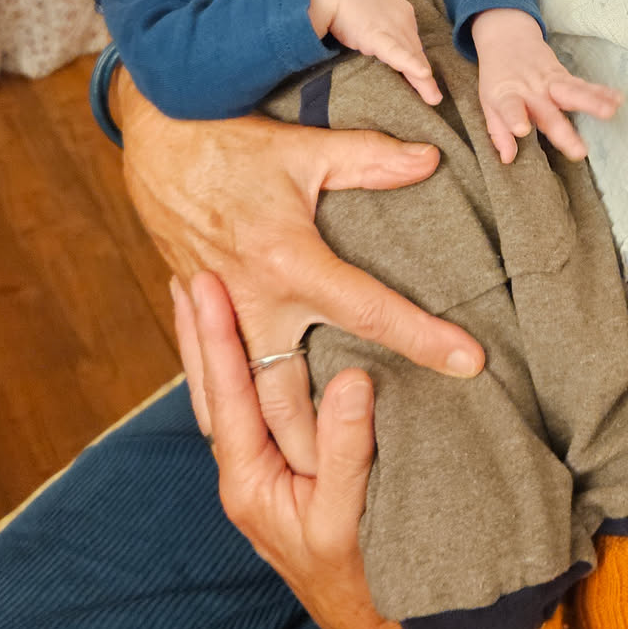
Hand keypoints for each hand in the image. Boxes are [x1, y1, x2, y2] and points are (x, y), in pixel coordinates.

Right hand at [115, 71, 482, 465]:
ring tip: (315, 484)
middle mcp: (255, 303)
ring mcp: (220, 315)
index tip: (470, 364)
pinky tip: (251, 440)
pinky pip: (208, 380)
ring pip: (248, 401)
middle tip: (372, 486)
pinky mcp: (198, 313)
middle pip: (296, 395)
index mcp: (290, 263)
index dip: (424, 339)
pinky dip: (229, 413)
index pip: (372, 313)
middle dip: (327, 446)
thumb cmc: (234, 142)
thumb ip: (371, 160)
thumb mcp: (306, 149)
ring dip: (279, 443)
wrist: (157, 143)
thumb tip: (431, 159)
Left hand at [172, 270, 399, 628]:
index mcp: (249, 483)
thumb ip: (346, 451)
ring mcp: (265, 477)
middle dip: (201, 333)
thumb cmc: (360, 582)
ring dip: (219, 347)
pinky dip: (247, 371)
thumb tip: (350, 379)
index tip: (205, 284)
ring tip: (206, 295)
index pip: (225, 396)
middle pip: (213, 391)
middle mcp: (247, 475)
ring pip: (230, 399)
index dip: (215, 339)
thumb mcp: (348, 519)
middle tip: (188, 270)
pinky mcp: (288, 476)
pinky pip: (257, 410)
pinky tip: (254, 347)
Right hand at [310, 0, 441, 106]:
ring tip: (433, 98)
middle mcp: (402, 17)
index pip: (412, 41)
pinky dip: (410, 64)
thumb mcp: (369, 13)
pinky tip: (424, 75)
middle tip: (433, 96)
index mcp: (402, 10)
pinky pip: (396, 53)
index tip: (420, 76)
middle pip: (414, 51)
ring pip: (410, 56)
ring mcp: (391, 26)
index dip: (415, 61)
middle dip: (423, 76)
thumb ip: (380, 28)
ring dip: (422, 81)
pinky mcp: (376, 35)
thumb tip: (377, 45)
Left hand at [470, 8, 621, 162]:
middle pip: (549, 111)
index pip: (509, 107)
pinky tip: (618, 98)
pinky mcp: (564, 77)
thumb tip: (507, 159)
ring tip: (609, 113)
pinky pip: (585, 85)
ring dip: (592, 102)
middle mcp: (531, 90)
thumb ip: (499, 132)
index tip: (522, 130)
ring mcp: (550, 82)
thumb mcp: (489, 103)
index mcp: (507, 95)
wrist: (508, 39)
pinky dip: (602, 91)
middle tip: (579, 152)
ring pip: (572, 92)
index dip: (515, 118)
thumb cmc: (498, 78)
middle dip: (564, 131)